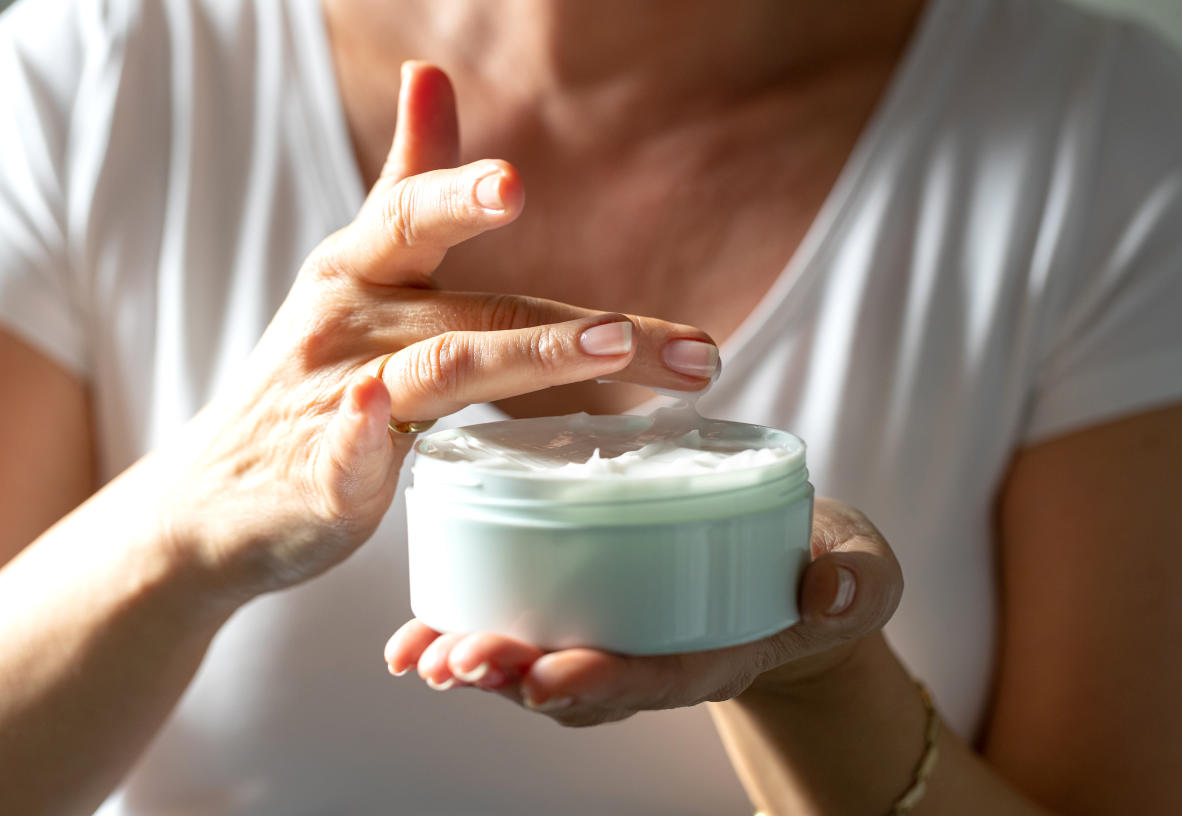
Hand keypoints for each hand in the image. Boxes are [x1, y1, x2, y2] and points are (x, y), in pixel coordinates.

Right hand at [152, 63, 717, 601]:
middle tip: (637, 329)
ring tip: (609, 350)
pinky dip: (363, 432)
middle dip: (566, 324)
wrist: (223, 493)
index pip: (414, 220)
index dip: (458, 196)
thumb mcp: (356, 271)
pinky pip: (346, 450)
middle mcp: (349, 323)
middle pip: (471, 312)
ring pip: (438, 371)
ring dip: (524, 356)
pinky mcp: (322, 476)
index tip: (513, 183)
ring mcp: (332, 400)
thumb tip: (429, 71)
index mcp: (361, 272)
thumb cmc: (313, 372)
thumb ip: (405, 183)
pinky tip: (377, 412)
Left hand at [385, 498, 902, 725]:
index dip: (606, 681)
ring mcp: (624, 640)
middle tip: (456, 662)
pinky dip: (474, 632)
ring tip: (422, 653)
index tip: (548, 676)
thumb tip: (834, 592)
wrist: (801, 577)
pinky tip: (419, 631)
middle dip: (516, 676)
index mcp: (722, 648)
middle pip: (582, 684)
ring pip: (543, 665)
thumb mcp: (860, 568)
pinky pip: (532, 633)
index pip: (661, 675)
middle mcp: (660, 657)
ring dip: (481, 663)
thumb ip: (857, 580)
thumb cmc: (826, 568)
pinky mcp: (596, 610)